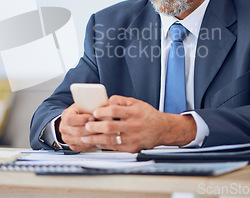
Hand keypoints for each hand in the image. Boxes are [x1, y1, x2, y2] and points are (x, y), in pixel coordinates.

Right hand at [58, 104, 100, 151]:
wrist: (74, 121)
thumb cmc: (81, 112)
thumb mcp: (83, 105)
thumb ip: (89, 106)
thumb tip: (102, 107)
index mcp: (65, 116)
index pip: (70, 119)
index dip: (82, 119)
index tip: (93, 117)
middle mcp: (64, 128)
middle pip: (77, 131)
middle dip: (91, 129)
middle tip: (102, 126)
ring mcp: (68, 139)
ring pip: (82, 141)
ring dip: (94, 138)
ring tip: (104, 133)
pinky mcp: (73, 146)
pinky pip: (84, 147)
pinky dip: (93, 143)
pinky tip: (101, 139)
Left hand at [82, 95, 196, 152]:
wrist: (162, 129)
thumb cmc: (147, 115)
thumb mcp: (136, 102)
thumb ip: (120, 101)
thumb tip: (106, 101)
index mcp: (134, 112)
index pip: (115, 111)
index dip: (103, 111)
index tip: (94, 112)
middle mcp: (134, 126)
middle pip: (111, 127)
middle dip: (95, 127)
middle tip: (86, 125)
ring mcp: (133, 138)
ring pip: (111, 140)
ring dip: (96, 139)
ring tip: (86, 137)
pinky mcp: (132, 148)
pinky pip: (115, 147)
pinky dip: (103, 145)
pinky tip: (96, 142)